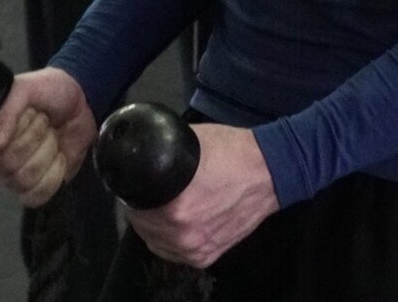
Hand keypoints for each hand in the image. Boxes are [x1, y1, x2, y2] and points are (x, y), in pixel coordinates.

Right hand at [0, 67, 96, 207]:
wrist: (80, 104)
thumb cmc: (48, 92)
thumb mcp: (27, 88)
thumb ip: (7, 109)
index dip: (14, 131)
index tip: (28, 113)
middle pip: (8, 165)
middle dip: (35, 136)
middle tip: (43, 120)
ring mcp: (11, 178)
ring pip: (25, 179)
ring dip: (47, 151)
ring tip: (51, 134)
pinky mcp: (32, 191)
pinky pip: (38, 195)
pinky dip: (55, 173)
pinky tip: (58, 156)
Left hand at [125, 124, 278, 268]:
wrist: (269, 171)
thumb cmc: (230, 150)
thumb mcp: (190, 142)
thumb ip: (164, 154)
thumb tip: (144, 154)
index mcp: (177, 208)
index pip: (135, 208)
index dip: (129, 195)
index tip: (131, 185)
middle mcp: (185, 234)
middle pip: (144, 228)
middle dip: (140, 210)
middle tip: (144, 194)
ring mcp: (198, 249)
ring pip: (158, 244)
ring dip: (153, 228)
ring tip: (158, 208)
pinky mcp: (209, 255)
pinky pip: (177, 254)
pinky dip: (171, 241)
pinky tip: (173, 225)